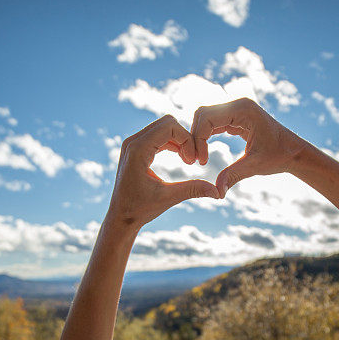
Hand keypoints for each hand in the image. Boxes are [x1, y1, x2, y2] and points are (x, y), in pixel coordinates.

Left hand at [106, 115, 219, 230]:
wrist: (120, 217)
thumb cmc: (140, 209)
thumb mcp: (169, 198)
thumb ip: (193, 190)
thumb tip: (218, 192)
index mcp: (138, 150)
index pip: (169, 126)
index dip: (187, 140)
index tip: (193, 162)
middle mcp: (132, 142)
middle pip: (167, 122)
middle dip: (185, 138)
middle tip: (192, 161)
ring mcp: (132, 143)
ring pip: (163, 127)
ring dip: (180, 141)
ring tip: (188, 162)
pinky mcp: (135, 148)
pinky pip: (158, 135)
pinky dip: (172, 143)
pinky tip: (181, 159)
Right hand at [190, 97, 308, 197]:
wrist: (294, 152)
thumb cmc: (279, 156)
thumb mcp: (255, 166)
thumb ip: (234, 175)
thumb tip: (217, 193)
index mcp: (243, 110)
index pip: (207, 118)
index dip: (198, 139)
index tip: (200, 162)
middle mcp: (238, 104)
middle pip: (202, 114)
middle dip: (195, 137)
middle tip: (195, 161)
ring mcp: (237, 109)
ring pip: (205, 118)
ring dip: (198, 137)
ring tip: (200, 159)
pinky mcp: (236, 116)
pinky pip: (213, 123)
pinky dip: (206, 137)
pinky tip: (205, 154)